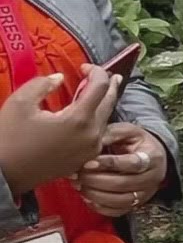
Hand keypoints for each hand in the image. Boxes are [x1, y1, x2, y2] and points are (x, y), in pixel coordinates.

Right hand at [0, 67, 119, 192]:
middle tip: (112, 75)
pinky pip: (97, 135)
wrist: (3, 176)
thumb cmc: (9, 138)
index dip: (96, 71)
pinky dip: (97, 120)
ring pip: (105, 119)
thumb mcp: (20, 103)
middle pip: (109, 103)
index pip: (100, 87)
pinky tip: (92, 114)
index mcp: (79, 119)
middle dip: (110, 86)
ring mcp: (90, 150)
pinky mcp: (84, 159)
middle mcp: (92, 135)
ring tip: (106, 91)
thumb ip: (42, 84)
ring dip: (105, 103)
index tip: (84, 67)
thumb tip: (59, 78)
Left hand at [77, 123, 167, 218]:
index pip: (132, 164)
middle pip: (123, 184)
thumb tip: (93, 140)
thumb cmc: (135, 143)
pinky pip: (116, 211)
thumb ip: (111, 134)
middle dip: (96, 180)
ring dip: (94, 194)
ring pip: (118, 200)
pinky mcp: (136, 205)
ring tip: (79, 184)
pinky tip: (87, 196)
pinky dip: (99, 206)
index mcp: (152, 157)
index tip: (89, 162)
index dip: (109, 164)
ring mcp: (144, 194)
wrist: (150, 157)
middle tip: (77, 174)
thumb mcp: (127, 131)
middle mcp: (152, 178)